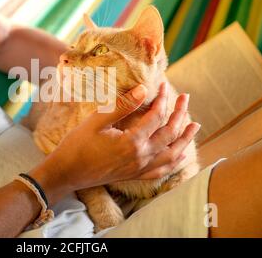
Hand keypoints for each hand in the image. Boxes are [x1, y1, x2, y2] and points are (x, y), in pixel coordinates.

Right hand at [30, 83, 199, 205]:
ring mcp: (139, 168)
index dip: (162, 98)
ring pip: (172, 154)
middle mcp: (141, 157)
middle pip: (169, 133)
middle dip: (180, 113)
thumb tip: (143, 90)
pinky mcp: (134, 175)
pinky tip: (181, 155)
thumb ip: (122, 106)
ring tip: (195, 126)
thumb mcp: (96, 120)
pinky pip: (161, 171)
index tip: (163, 84)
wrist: (66, 173)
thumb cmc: (77, 144)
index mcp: (132, 141)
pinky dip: (175, 162)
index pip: (156, 116)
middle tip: (186, 98)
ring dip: (185, 139)